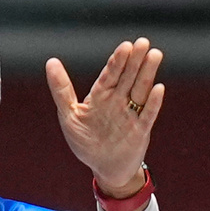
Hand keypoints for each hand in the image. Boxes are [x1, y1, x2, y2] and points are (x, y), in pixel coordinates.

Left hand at [46, 38, 163, 196]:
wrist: (103, 167)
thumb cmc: (85, 141)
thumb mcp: (68, 114)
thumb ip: (61, 89)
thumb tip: (51, 61)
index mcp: (101, 96)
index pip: (110, 74)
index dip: (117, 61)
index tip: (125, 46)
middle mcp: (118, 101)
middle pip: (128, 77)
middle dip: (135, 61)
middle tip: (143, 43)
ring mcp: (131, 114)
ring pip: (140, 90)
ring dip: (147, 74)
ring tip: (155, 55)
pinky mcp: (141, 130)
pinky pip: (148, 115)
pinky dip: (153, 103)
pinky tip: (158, 88)